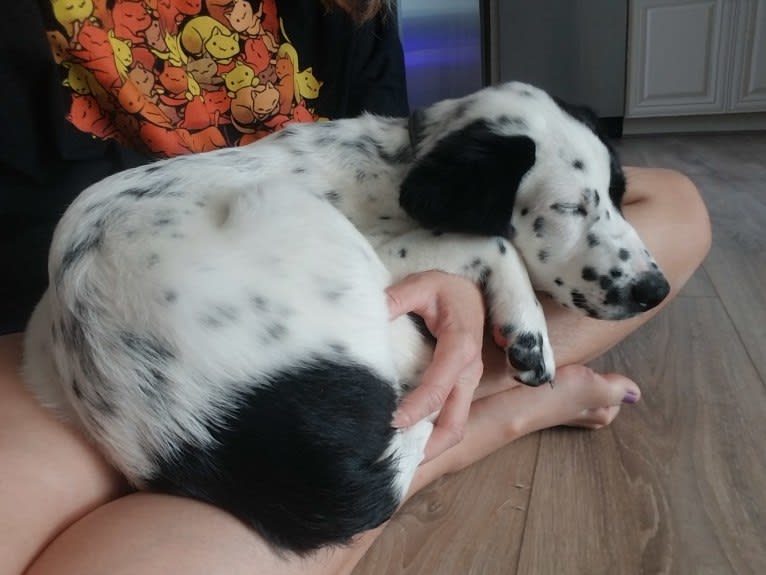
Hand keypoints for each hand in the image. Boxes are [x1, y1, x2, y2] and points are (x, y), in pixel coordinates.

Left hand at [386, 271, 484, 460]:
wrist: (473, 292)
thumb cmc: (446, 290)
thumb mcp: (422, 284)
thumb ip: (397, 298)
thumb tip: (370, 316)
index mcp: (460, 347)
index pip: (438, 388)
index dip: (416, 409)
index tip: (391, 422)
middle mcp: (468, 371)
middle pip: (455, 423)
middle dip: (429, 447)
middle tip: (395, 458)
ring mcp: (467, 382)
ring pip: (455, 426)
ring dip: (431, 446)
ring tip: (398, 458)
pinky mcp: (462, 387)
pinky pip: (451, 418)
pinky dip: (432, 435)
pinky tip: (407, 441)